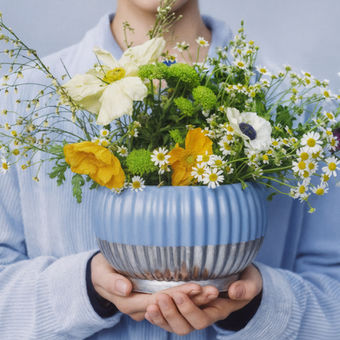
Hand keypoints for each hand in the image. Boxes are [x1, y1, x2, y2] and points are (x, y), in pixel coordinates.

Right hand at [91, 253, 219, 320]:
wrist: (100, 274)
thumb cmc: (101, 270)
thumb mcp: (101, 273)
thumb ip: (112, 281)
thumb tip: (125, 288)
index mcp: (129, 303)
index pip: (157, 301)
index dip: (176, 296)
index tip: (195, 287)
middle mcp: (141, 308)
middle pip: (170, 306)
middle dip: (192, 300)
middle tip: (212, 290)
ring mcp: (148, 305)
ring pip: (174, 307)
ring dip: (193, 301)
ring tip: (213, 292)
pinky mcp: (153, 299)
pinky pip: (172, 303)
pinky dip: (187, 299)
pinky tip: (202, 292)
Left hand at [144, 264, 261, 334]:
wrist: (241, 280)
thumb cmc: (246, 280)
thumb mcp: (251, 282)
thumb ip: (246, 288)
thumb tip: (235, 292)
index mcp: (218, 311)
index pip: (202, 319)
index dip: (189, 309)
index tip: (179, 293)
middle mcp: (204, 316)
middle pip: (186, 327)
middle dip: (172, 314)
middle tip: (162, 297)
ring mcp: (193, 314)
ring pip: (175, 326)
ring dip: (162, 317)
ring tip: (151, 306)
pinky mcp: (184, 309)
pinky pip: (170, 320)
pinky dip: (158, 317)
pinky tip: (149, 309)